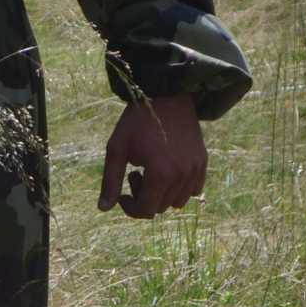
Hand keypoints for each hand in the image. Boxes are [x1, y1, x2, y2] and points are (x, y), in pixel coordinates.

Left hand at [99, 93, 204, 218]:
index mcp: (160, 175)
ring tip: (151, 172)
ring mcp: (195, 170)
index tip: (122, 194)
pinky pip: (193, 190)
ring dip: (161, 195)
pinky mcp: (202, 163)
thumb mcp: (117, 149)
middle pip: (160, 208)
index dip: (130, 207)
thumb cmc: (137, 121)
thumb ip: (110, 181)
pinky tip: (168, 171)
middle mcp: (181, 176)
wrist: (166, 95)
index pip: (145, 211)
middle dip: (144, 197)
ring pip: (177, 202)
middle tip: (135, 173)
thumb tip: (103, 209)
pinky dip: (180, 188)